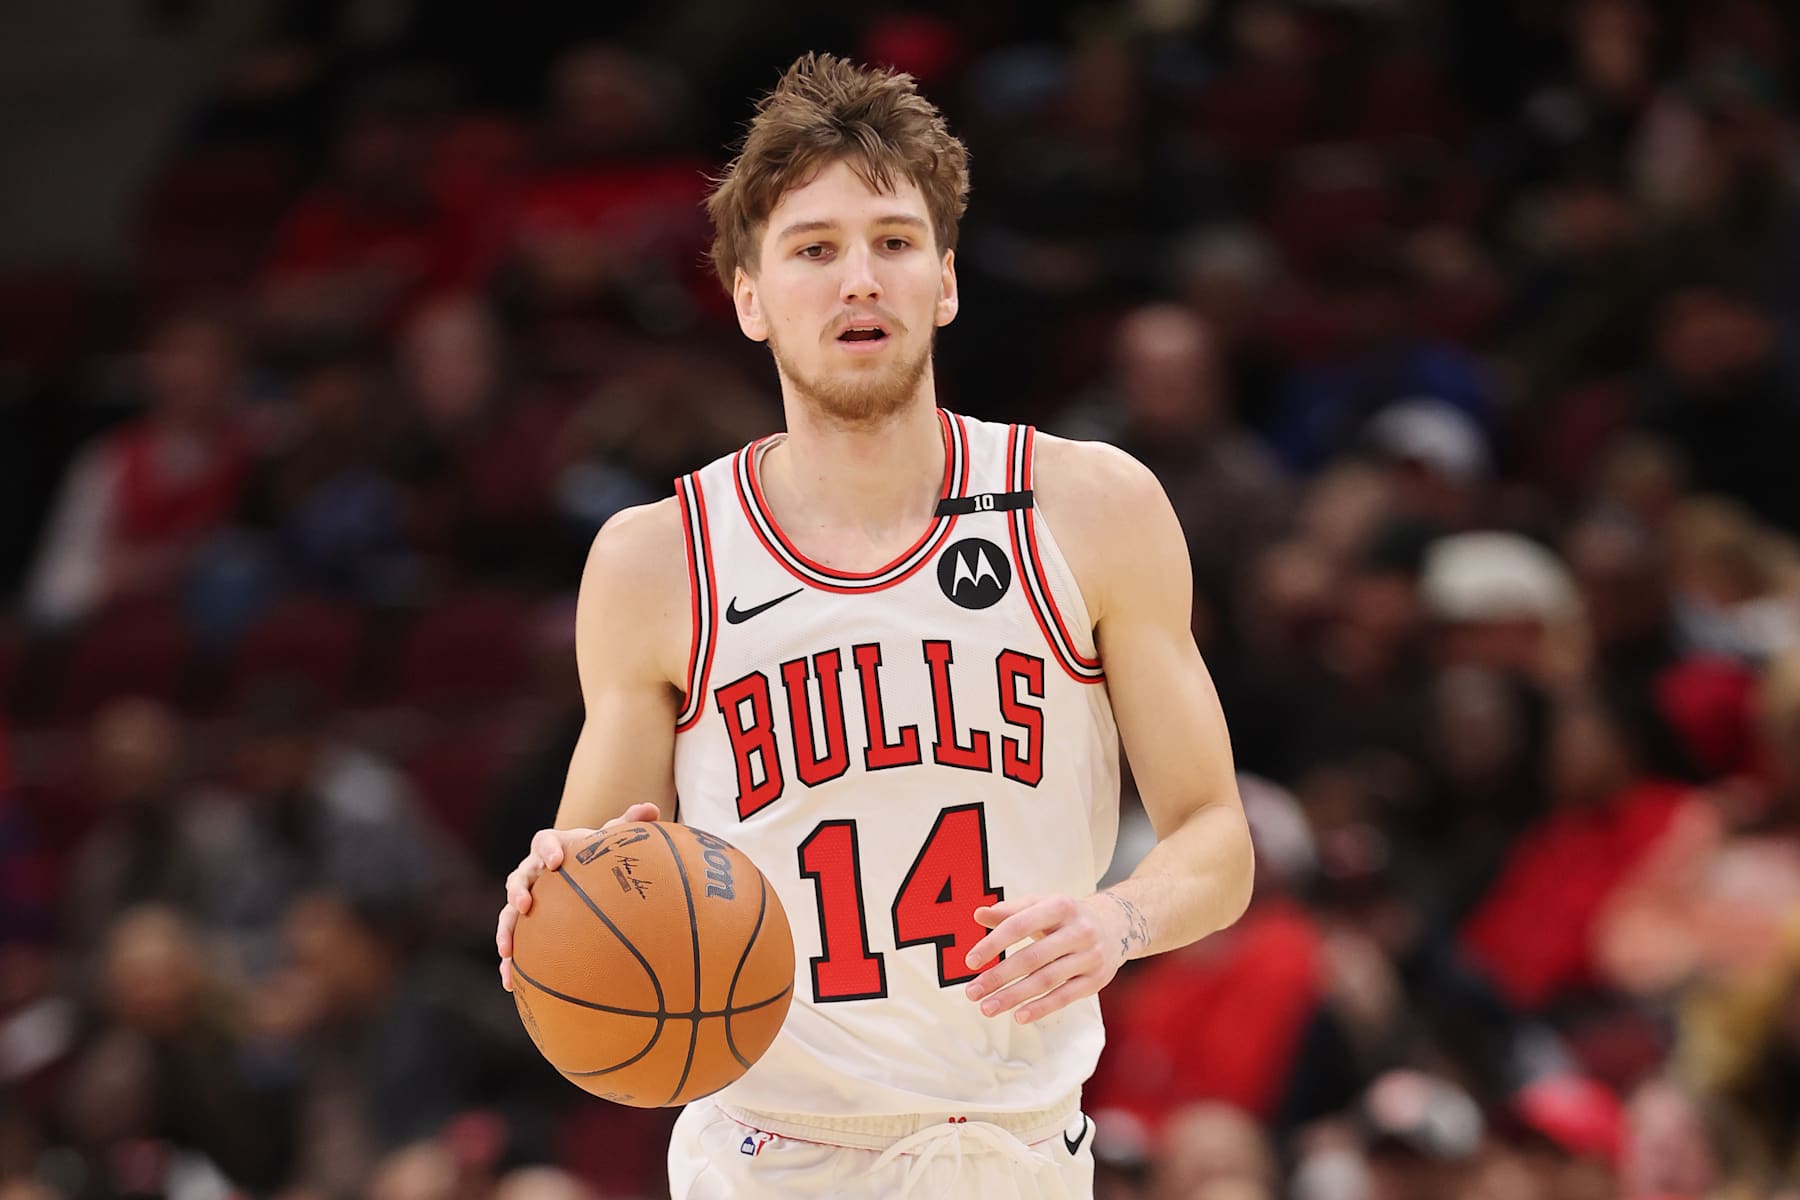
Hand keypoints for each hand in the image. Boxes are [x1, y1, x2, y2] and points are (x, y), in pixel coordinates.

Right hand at [496, 802, 659, 989]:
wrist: (583, 874)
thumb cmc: (597, 856)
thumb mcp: (612, 840)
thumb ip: (630, 823)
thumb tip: (653, 808)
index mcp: (552, 848)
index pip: (543, 842)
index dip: (548, 849)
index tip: (557, 861)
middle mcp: (533, 873)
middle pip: (517, 878)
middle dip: (517, 891)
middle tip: (524, 905)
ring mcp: (526, 899)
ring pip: (508, 914)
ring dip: (505, 931)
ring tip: (507, 952)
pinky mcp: (525, 925)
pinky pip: (515, 943)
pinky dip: (510, 962)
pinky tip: (512, 983)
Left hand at [961, 893, 1136, 1024]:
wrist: (1115, 926)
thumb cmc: (1066, 917)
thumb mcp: (1041, 906)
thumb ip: (1010, 911)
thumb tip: (978, 914)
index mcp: (1060, 906)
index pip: (1019, 925)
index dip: (993, 944)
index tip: (970, 961)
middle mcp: (1078, 930)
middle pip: (1032, 958)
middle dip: (998, 977)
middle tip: (972, 993)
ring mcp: (1090, 956)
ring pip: (1046, 980)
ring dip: (1014, 996)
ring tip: (988, 1008)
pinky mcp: (1096, 980)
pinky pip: (1065, 996)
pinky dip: (1041, 1008)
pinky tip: (1019, 1016)